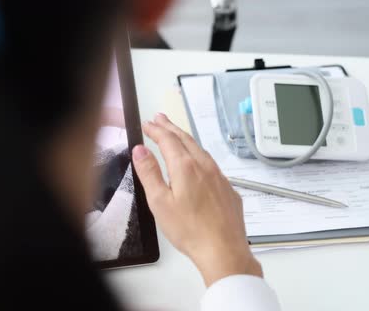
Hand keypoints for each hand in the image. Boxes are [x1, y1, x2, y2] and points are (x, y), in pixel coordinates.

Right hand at [132, 113, 261, 285]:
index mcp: (186, 167)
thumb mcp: (160, 202)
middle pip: (186, 139)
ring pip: (201, 150)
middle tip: (160, 119)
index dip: (156, 130)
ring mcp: (219, 177)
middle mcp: (205, 167)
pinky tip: (198, 163)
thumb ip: (149, 173)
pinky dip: (200, 155)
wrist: (223, 250)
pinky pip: (212, 165)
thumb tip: (140, 150)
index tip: (147, 124)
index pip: (168, 140)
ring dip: (186, 139)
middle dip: (171, 127)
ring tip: (176, 135)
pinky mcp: (228, 189)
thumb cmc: (190, 230)